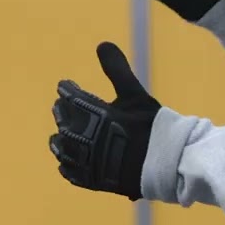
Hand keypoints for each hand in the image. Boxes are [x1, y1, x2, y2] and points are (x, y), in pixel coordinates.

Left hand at [49, 42, 160, 200]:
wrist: (167, 163)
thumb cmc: (152, 126)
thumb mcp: (135, 94)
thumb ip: (117, 70)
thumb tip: (101, 44)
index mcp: (96, 115)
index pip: (72, 98)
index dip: (67, 89)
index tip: (64, 84)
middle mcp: (87, 139)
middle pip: (65, 121)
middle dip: (62, 111)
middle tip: (60, 105)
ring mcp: (88, 162)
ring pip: (63, 148)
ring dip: (59, 139)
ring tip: (58, 134)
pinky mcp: (91, 180)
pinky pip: (71, 172)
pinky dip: (66, 164)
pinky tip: (66, 160)